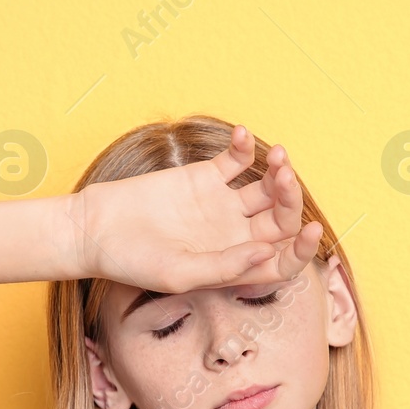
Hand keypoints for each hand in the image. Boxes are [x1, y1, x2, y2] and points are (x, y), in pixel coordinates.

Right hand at [69, 125, 324, 293]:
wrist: (96, 229)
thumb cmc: (133, 262)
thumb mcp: (179, 273)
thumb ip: (223, 267)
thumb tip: (266, 253)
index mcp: (235, 265)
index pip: (283, 260)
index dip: (304, 250)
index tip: (313, 230)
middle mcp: (235, 236)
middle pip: (281, 220)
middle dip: (292, 200)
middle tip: (286, 179)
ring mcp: (222, 205)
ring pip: (266, 188)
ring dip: (278, 172)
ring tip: (276, 157)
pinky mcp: (204, 178)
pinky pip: (236, 160)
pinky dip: (245, 147)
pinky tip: (243, 135)